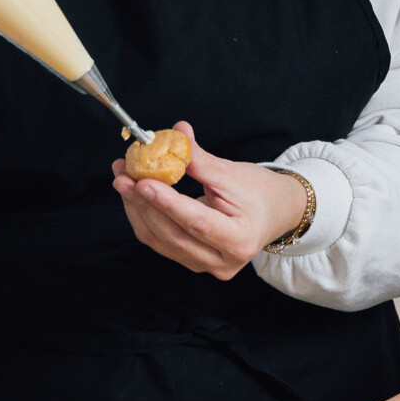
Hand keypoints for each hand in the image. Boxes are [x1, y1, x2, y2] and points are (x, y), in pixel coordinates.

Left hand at [109, 124, 306, 279]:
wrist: (277, 213)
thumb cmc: (260, 192)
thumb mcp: (233, 173)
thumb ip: (199, 158)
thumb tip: (174, 134)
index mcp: (240, 241)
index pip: (197, 222)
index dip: (167, 203)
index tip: (142, 181)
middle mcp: (222, 262)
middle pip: (172, 234)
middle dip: (142, 202)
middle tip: (123, 174)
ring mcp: (205, 266)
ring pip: (160, 240)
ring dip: (137, 209)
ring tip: (123, 178)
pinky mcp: (192, 261)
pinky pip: (160, 242)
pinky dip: (145, 217)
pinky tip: (135, 195)